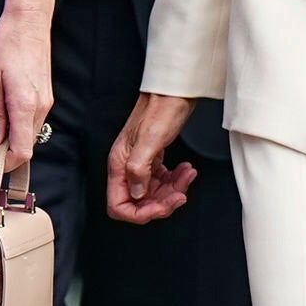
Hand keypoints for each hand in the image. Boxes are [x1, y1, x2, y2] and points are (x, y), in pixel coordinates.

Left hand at [0, 0, 54, 167]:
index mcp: (25, 105)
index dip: (4, 163)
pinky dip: (16, 122)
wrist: (29, 21)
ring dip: (9, 133)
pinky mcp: (45, 96)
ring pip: (27, 133)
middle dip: (2, 147)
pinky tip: (1, 106)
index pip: (21, 151)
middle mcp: (40, 107)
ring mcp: (46, 102)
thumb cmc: (6, 44)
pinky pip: (30, 120)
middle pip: (24, 145)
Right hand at [106, 94, 200, 223]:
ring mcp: (141, 164)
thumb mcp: (150, 140)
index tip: (160, 207)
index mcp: (119, 164)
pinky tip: (186, 170)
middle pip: (139, 203)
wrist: (173, 92)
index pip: (118, 205)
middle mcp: (127, 167)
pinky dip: (176, 180)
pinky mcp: (153, 160)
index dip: (139, 213)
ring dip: (173, 190)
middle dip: (162, 203)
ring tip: (187, 175)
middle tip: (180, 194)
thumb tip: (136, 194)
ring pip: (154, 194)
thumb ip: (139, 169)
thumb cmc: (160, 108)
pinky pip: (163, 181)